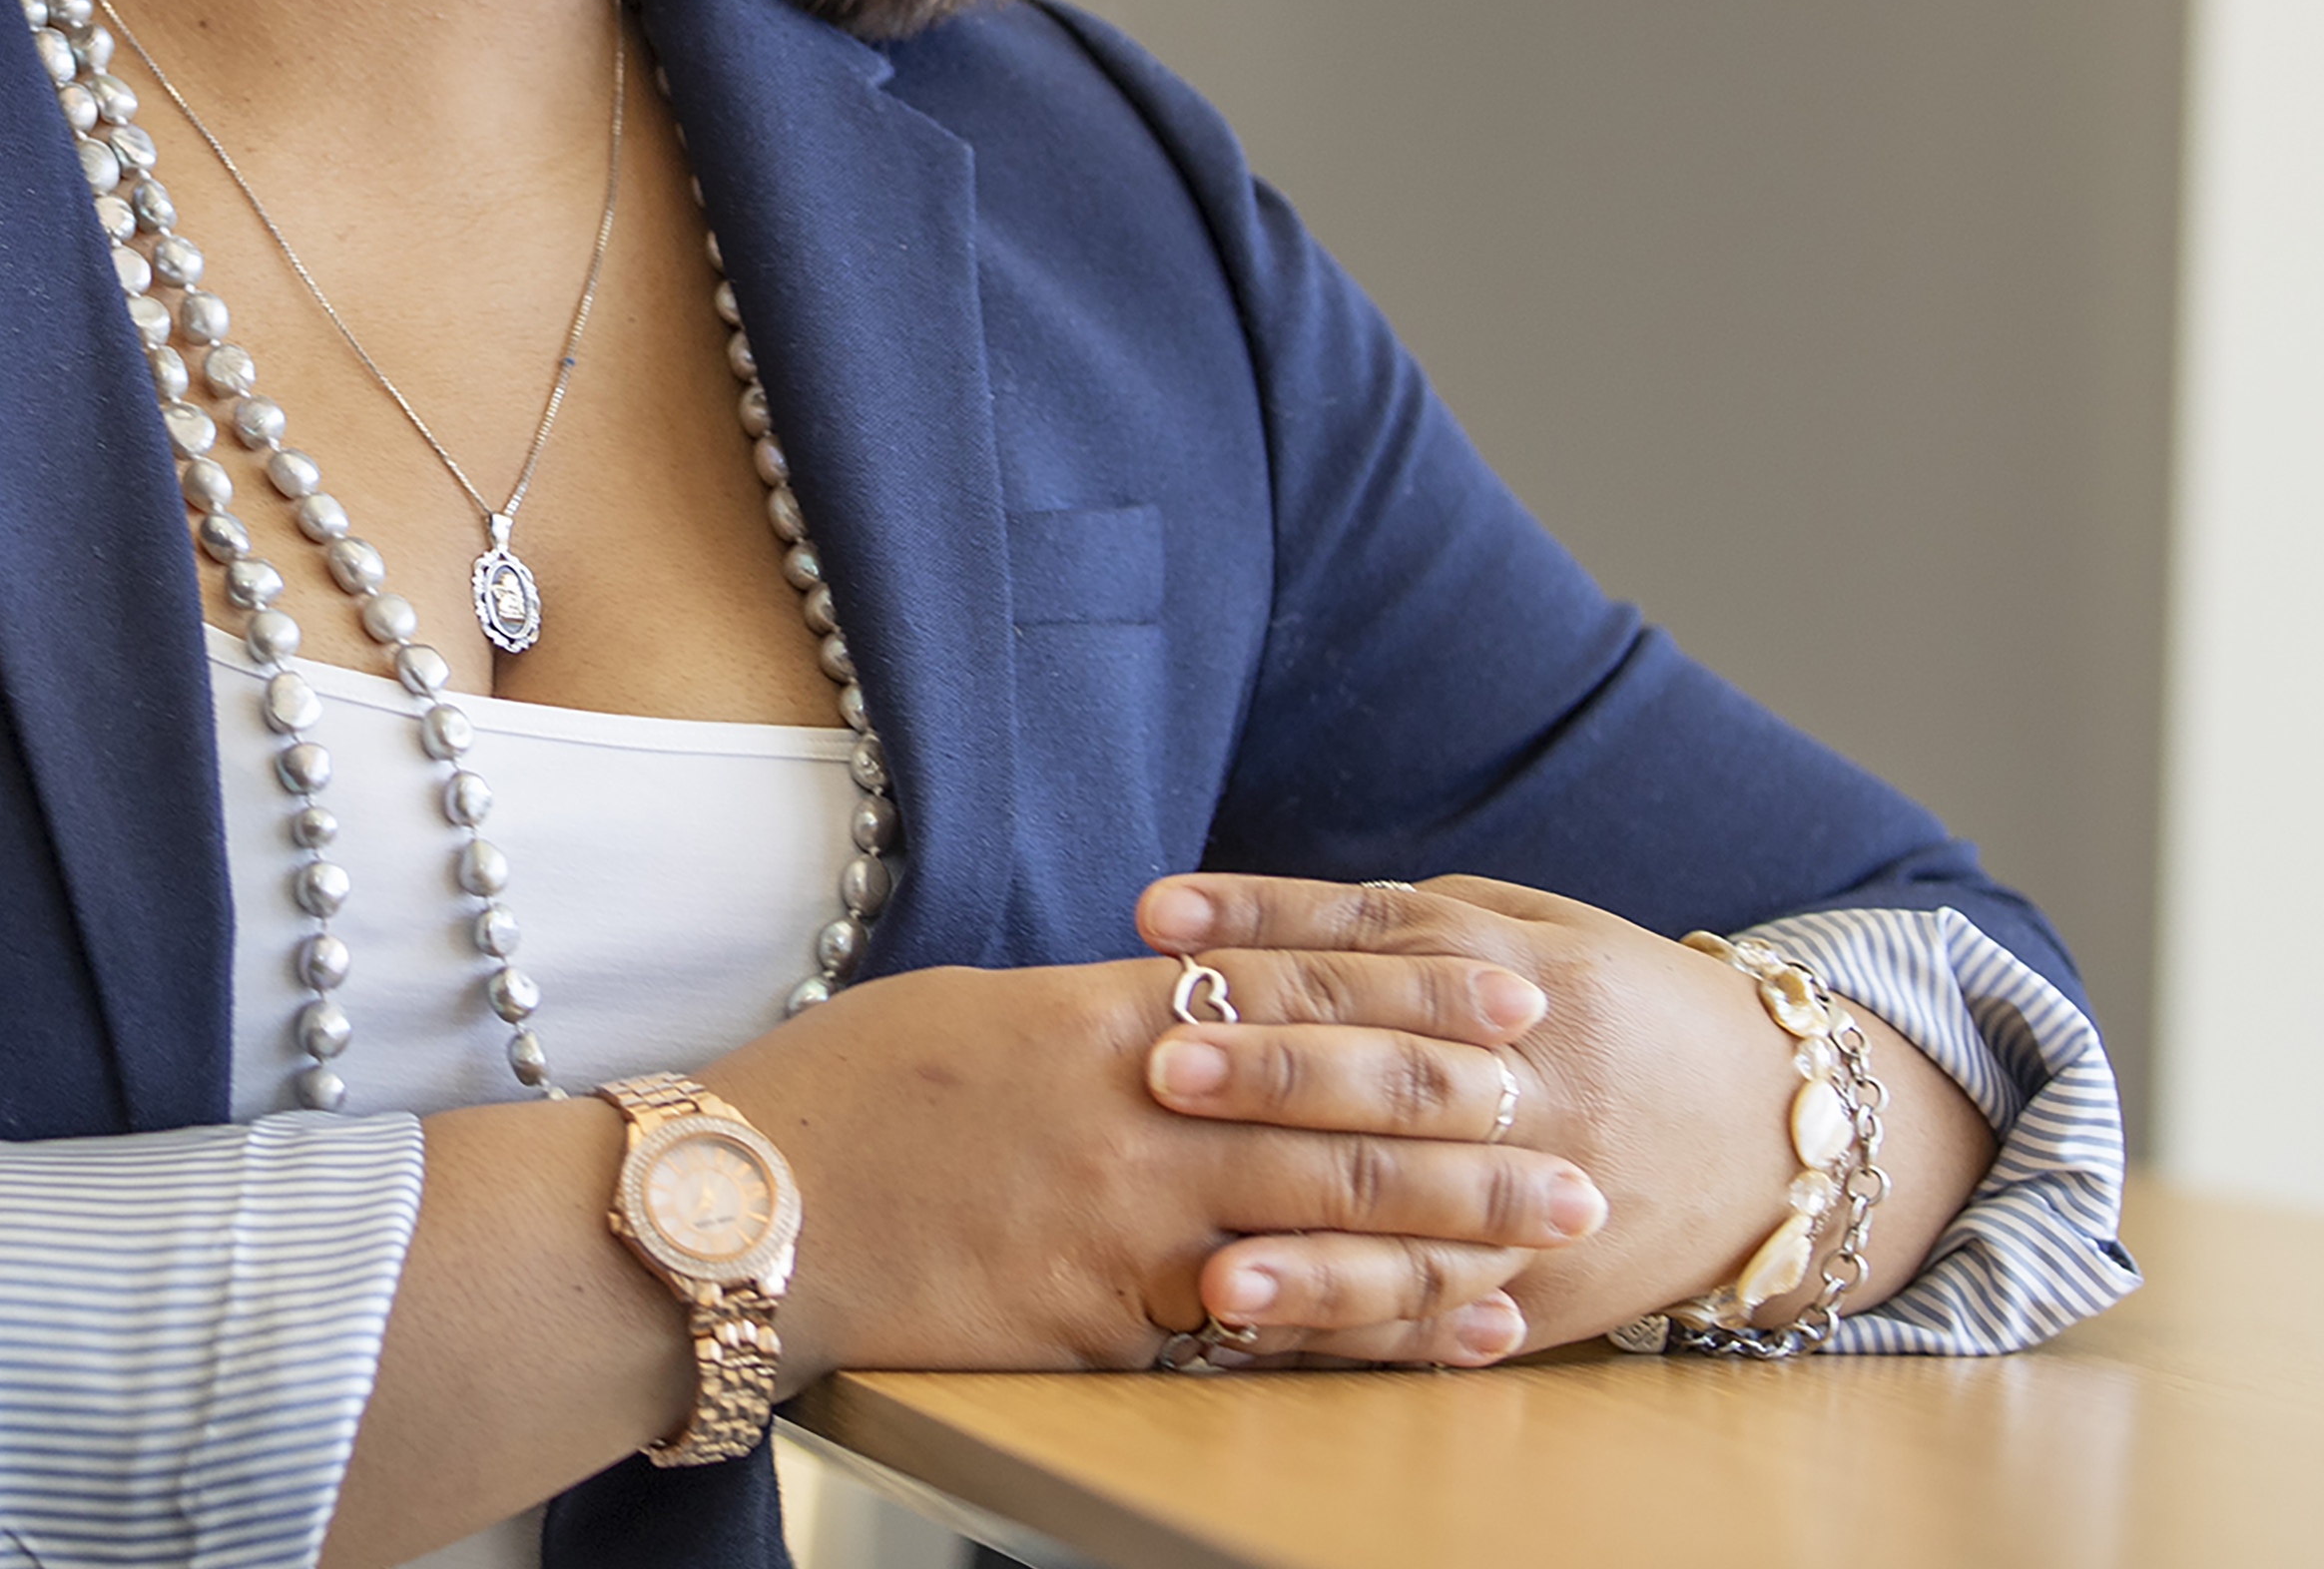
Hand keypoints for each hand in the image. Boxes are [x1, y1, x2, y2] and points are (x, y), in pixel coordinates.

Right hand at [699, 950, 1609, 1382]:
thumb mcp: (978, 1014)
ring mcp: (1116, 1223)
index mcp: (1097, 1013)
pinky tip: (1451, 1333)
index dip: (1414, 992)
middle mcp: (1126, 1112)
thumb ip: (1100, 1020)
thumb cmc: (844, 1097)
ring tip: (1558, 1232)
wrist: (739, 1210)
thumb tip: (1190, 1010)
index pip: (1288, 991)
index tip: (1515, 997)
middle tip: (1584, 1132)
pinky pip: (1261, 1327)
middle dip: (1475, 1125)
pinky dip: (1369, 1329)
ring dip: (1458, 1230)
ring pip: (1323, 1223)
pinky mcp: (1099, 1320)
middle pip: (1335, 1111)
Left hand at [1131, 871, 1991, 1350]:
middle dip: (1277, 1073)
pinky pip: (1441, 1315)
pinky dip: (1352, 1326)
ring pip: (1424, 1226)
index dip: (1267, 926)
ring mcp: (1548, 1197)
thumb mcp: (1535, 928)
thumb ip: (1400, 922)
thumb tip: (1232, 923)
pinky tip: (1264, 1333)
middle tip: (1159, 1067)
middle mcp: (1543, 1085)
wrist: (1783, 1129)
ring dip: (1315, 1249)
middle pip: (1397, 1075)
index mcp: (1532, 974)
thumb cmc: (1616, 1007)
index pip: (1380, 942)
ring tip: (1213, 1263)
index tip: (1157, 923)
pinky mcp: (1550, 1292)